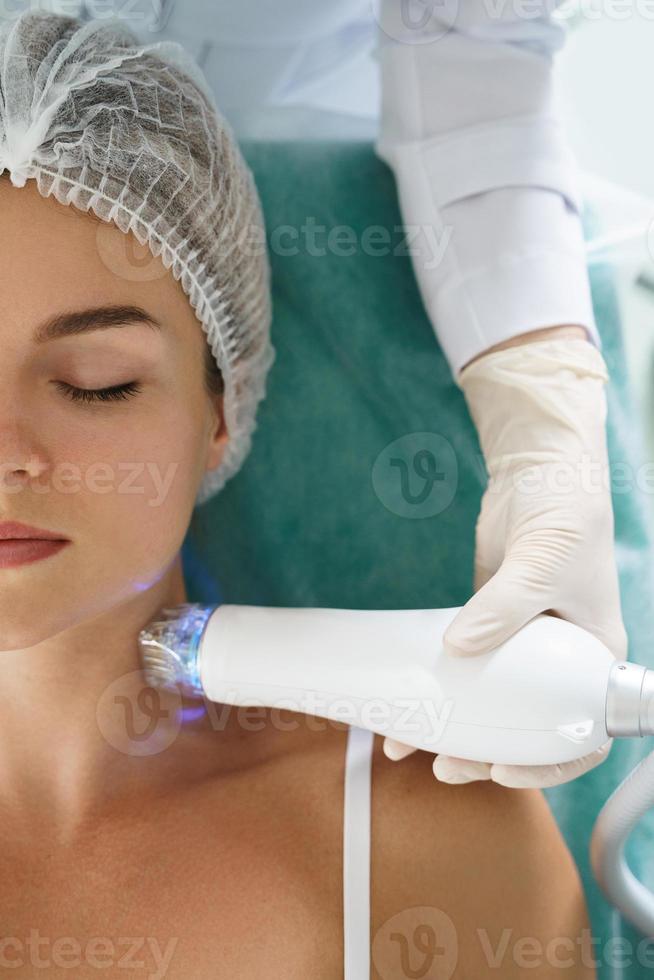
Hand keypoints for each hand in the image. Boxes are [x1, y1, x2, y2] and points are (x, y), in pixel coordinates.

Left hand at [383, 336, 627, 787]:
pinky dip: (439, 685)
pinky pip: (465, 666)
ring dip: (452, 726)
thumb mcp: (543, 563)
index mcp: (595, 659)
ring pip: (490, 702)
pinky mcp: (490, 623)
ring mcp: (523, 645)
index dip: (550, 764)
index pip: (585, 732)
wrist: (542, 472)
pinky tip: (405, 700)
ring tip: (408, 744)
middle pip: (527, 727)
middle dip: (484, 753)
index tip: (502, 770)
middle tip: (443, 766)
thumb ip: (503, 607)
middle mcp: (562, 662)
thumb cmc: (566, 517)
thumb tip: (457, 649)